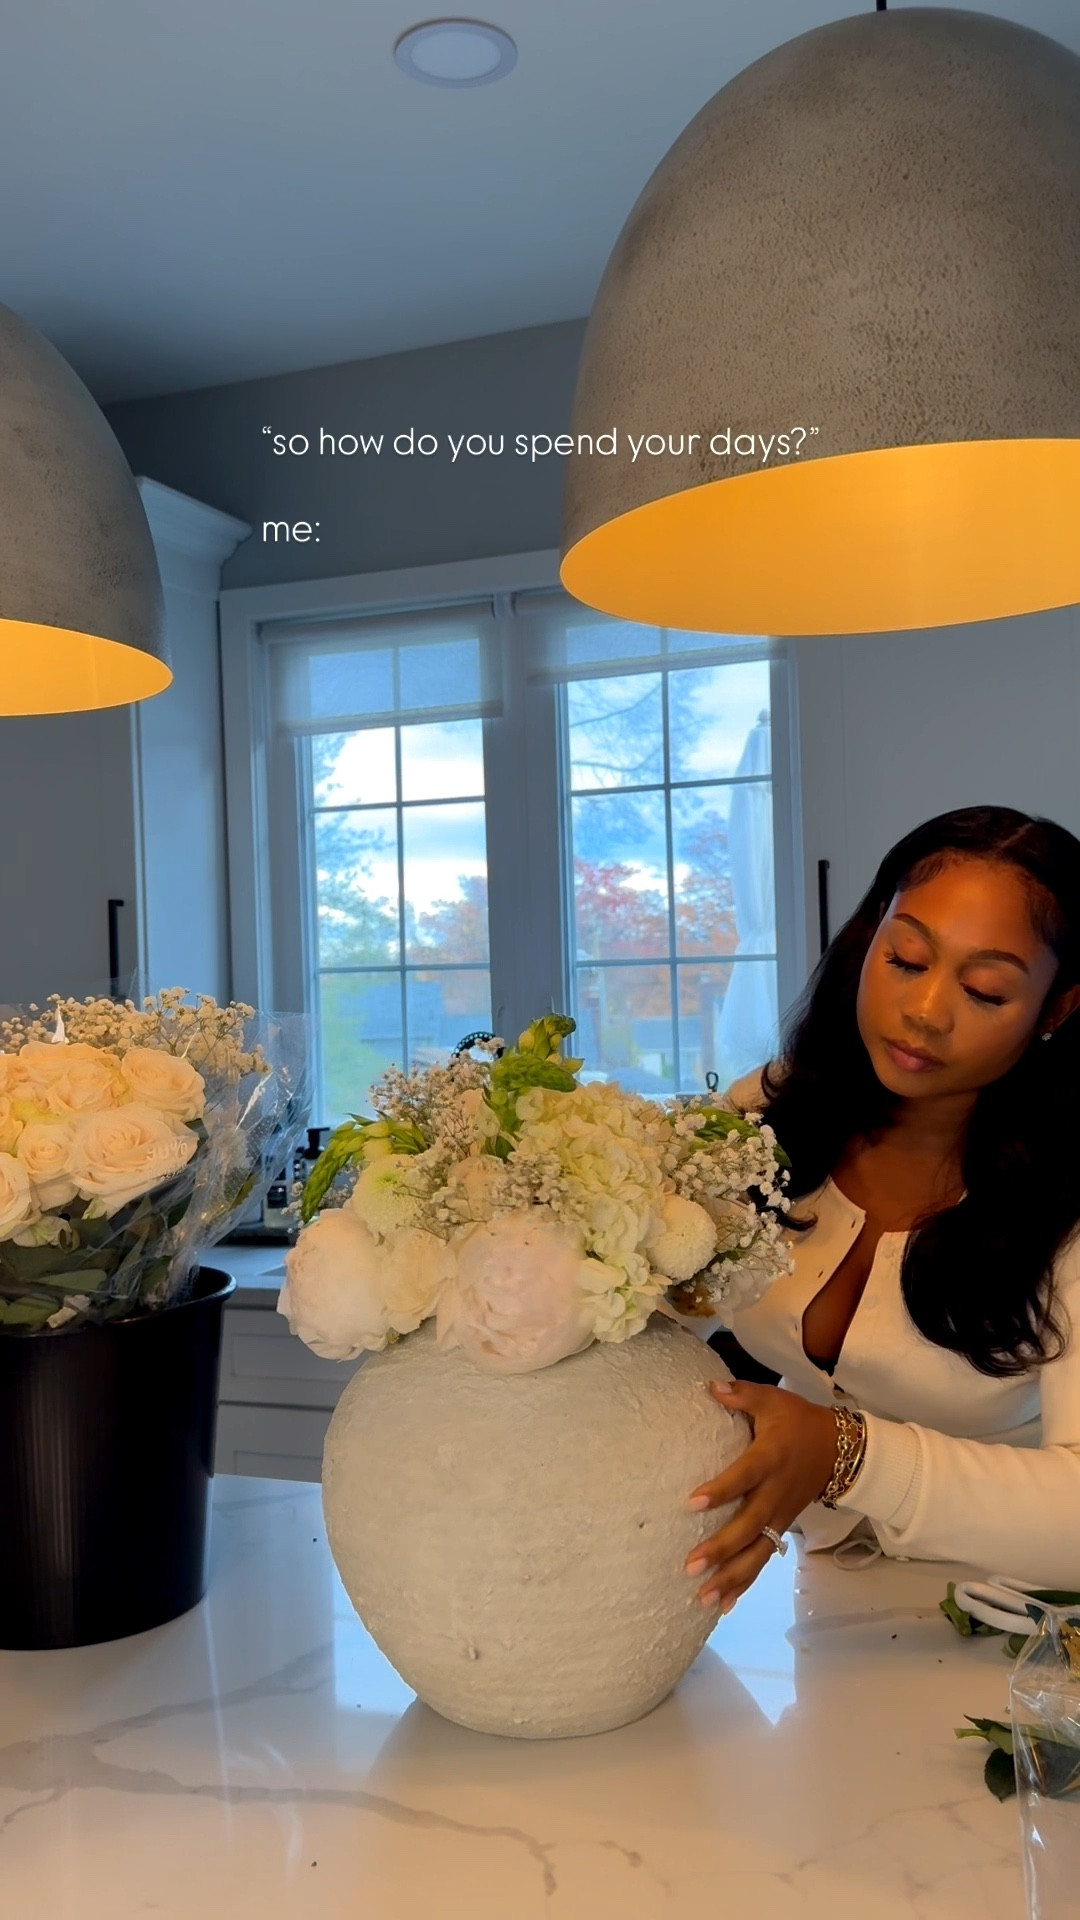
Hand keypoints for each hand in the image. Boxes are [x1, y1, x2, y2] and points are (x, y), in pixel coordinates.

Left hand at [684, 1380, 838, 1612]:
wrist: (839, 1450)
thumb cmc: (798, 1422)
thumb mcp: (773, 1401)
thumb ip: (741, 1395)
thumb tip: (708, 1387)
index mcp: (770, 1459)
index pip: (744, 1476)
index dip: (720, 1490)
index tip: (691, 1503)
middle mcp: (775, 1494)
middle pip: (750, 1527)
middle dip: (721, 1549)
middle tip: (690, 1566)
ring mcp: (781, 1516)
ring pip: (757, 1553)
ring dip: (731, 1578)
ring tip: (703, 1599)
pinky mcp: (781, 1529)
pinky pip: (762, 1559)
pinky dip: (743, 1584)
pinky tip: (722, 1605)